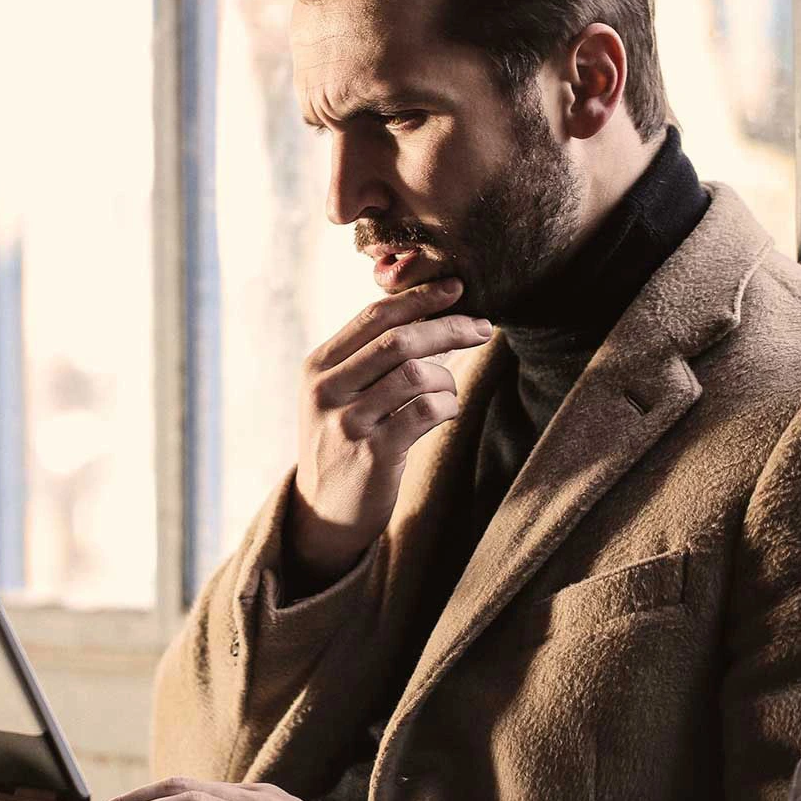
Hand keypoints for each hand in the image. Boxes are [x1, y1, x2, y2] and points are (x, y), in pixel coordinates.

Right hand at [288, 278, 490, 582]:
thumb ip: (367, 357)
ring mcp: (347, 422)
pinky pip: (426, 412)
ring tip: (448, 391)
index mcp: (318, 366)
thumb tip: (428, 311)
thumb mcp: (337, 395)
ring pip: (416, 374)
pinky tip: (445, 412)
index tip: (456, 288)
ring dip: (447, 378)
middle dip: (448, 327)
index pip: (374, 317)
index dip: (419, 297)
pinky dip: (447, 406)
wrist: (323, 512)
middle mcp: (327, 389)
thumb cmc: (343, 442)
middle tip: (483, 328)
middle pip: (399, 340)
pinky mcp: (372, 453)